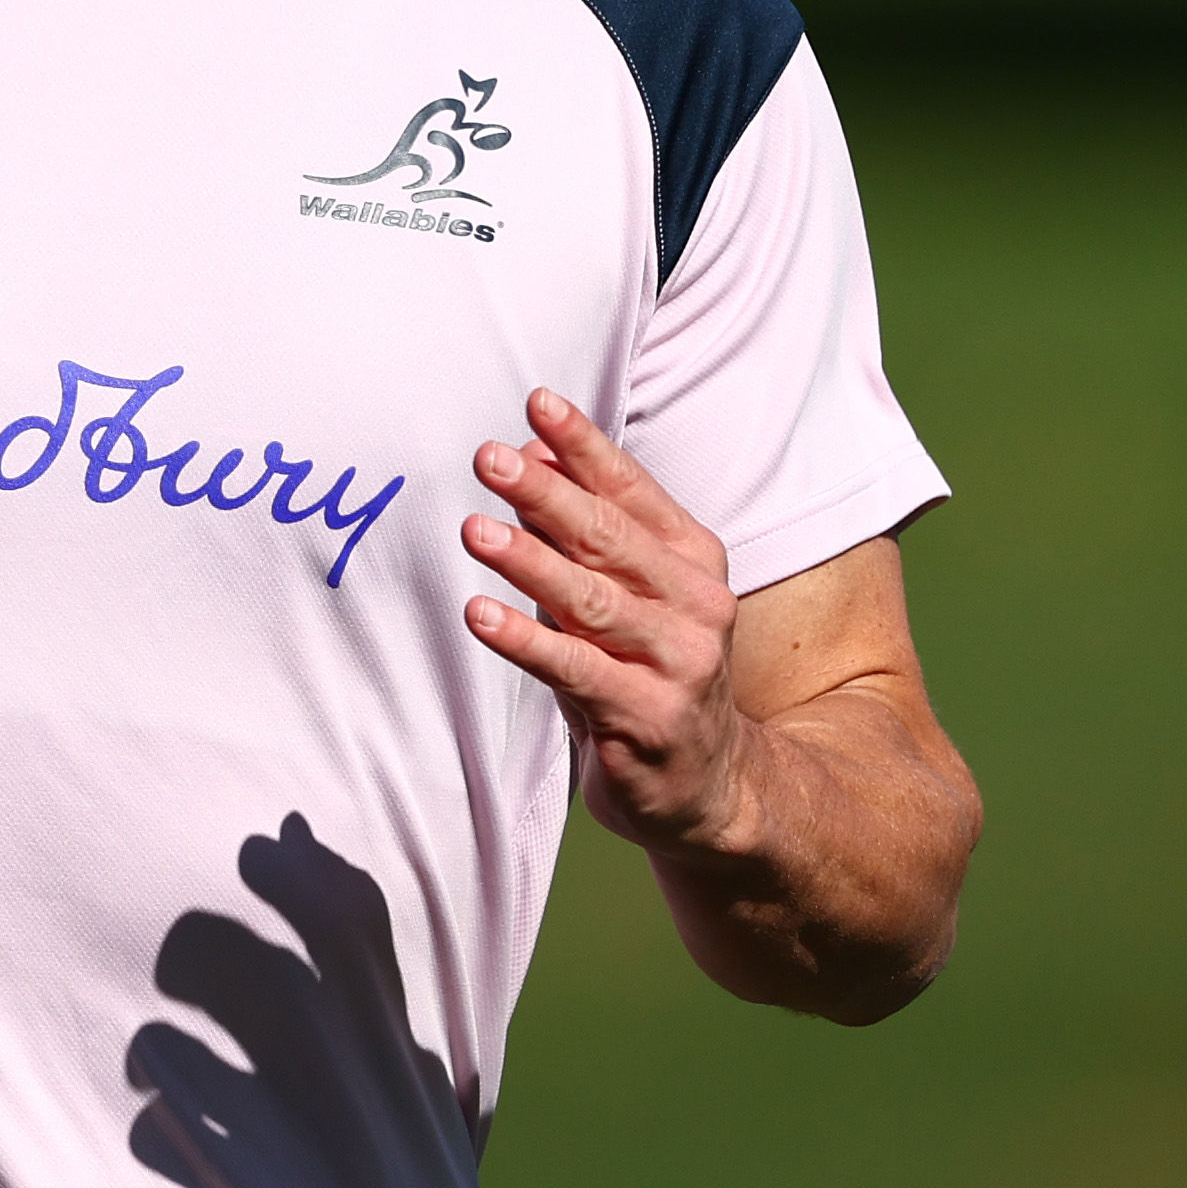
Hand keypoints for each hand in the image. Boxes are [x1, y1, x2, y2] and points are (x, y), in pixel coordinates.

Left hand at [458, 387, 755, 856]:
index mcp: (692, 558)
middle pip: (610, 538)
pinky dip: (526, 640)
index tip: (537, 404)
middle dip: (546, 493)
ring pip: (594, 601)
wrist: (710, 783)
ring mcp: (678, 662)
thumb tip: (528, 453)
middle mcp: (695, 603)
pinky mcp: (647, 717)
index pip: (632, 491)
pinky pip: (576, 671)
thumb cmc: (649, 670)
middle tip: (489, 458)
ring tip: (476, 529)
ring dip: (531, 562)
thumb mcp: (623, 594)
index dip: (584, 447)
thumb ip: (582, 532)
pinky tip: (481, 614)